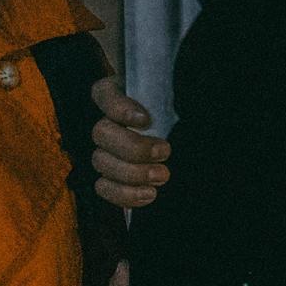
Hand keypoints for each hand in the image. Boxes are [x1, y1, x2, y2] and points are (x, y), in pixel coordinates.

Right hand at [89, 78, 170, 209]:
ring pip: (100, 161)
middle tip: (165, 151)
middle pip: (101, 133)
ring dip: (131, 173)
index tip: (145, 120)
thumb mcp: (175, 99)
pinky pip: (104, 186)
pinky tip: (148, 194)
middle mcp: (107, 120)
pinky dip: (124, 194)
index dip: (121, 109)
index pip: (106, 94)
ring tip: (161, 176)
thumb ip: (174, 98)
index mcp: (118, 92)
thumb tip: (185, 103)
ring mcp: (105, 148)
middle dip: (133, 147)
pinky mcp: (110, 174)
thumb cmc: (176, 109)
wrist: (180, 133)